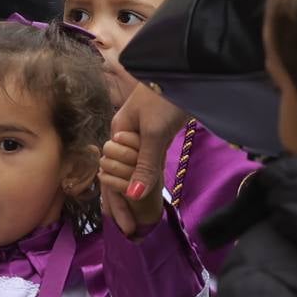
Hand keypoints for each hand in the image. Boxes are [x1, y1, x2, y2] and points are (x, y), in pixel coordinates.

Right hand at [108, 84, 188, 233]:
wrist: (186, 67)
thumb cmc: (164, 94)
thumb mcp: (153, 132)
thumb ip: (144, 165)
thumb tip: (135, 196)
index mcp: (118, 134)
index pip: (111, 178)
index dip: (117, 206)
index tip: (127, 229)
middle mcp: (126, 136)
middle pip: (119, 176)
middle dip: (122, 204)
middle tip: (132, 229)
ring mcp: (141, 133)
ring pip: (134, 170)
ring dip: (134, 192)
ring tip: (137, 216)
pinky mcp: (157, 130)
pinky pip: (147, 161)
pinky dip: (146, 178)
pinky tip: (148, 190)